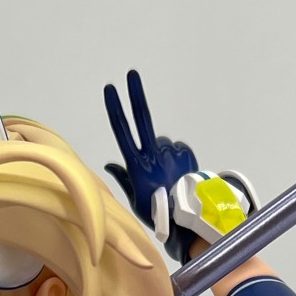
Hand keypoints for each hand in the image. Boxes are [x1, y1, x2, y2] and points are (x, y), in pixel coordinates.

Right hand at [103, 70, 198, 260]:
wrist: (185, 219)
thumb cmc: (155, 212)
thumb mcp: (134, 198)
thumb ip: (123, 176)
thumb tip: (110, 163)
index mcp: (137, 165)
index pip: (122, 132)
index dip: (115, 109)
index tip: (110, 90)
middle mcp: (153, 153)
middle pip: (143, 119)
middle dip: (136, 95)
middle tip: (132, 75)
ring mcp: (171, 152)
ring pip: (161, 143)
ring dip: (160, 153)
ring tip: (165, 175)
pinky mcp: (186, 154)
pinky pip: (177, 149)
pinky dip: (175, 157)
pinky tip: (176, 173)